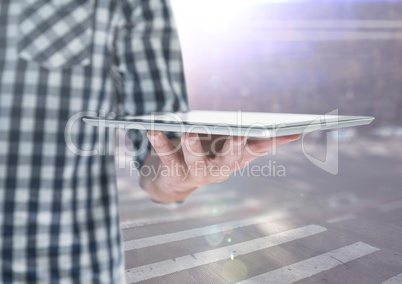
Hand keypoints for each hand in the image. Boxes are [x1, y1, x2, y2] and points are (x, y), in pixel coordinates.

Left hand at [140, 131, 299, 203]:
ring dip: (194, 147)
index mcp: (233, 161)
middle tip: (238, 135)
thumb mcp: (226, 146)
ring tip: (190, 132)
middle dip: (234, 149)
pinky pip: (166, 157)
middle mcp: (218, 170)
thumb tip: (285, 130)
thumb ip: (250, 139)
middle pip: (228, 161)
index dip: (273, 142)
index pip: (257, 150)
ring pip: (197, 162)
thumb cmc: (204, 155)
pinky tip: (153, 130)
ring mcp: (196, 174)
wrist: (171, 181)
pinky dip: (160, 143)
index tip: (290, 130)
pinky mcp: (174, 173)